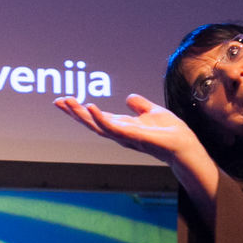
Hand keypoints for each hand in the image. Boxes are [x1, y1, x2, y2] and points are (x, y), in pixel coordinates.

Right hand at [53, 94, 199, 163]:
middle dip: (73, 113)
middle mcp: (119, 133)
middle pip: (91, 123)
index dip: (81, 110)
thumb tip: (129, 97)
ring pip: (96, 125)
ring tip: (68, 102)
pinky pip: (111, 127)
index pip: (97, 118)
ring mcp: (124, 136)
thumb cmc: (170, 132)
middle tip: (58, 101)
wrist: (184, 145)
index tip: (65, 100)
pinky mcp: (132, 136)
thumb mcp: (152, 112)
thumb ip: (140, 105)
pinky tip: (91, 107)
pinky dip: (99, 118)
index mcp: (122, 126)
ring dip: (80, 114)